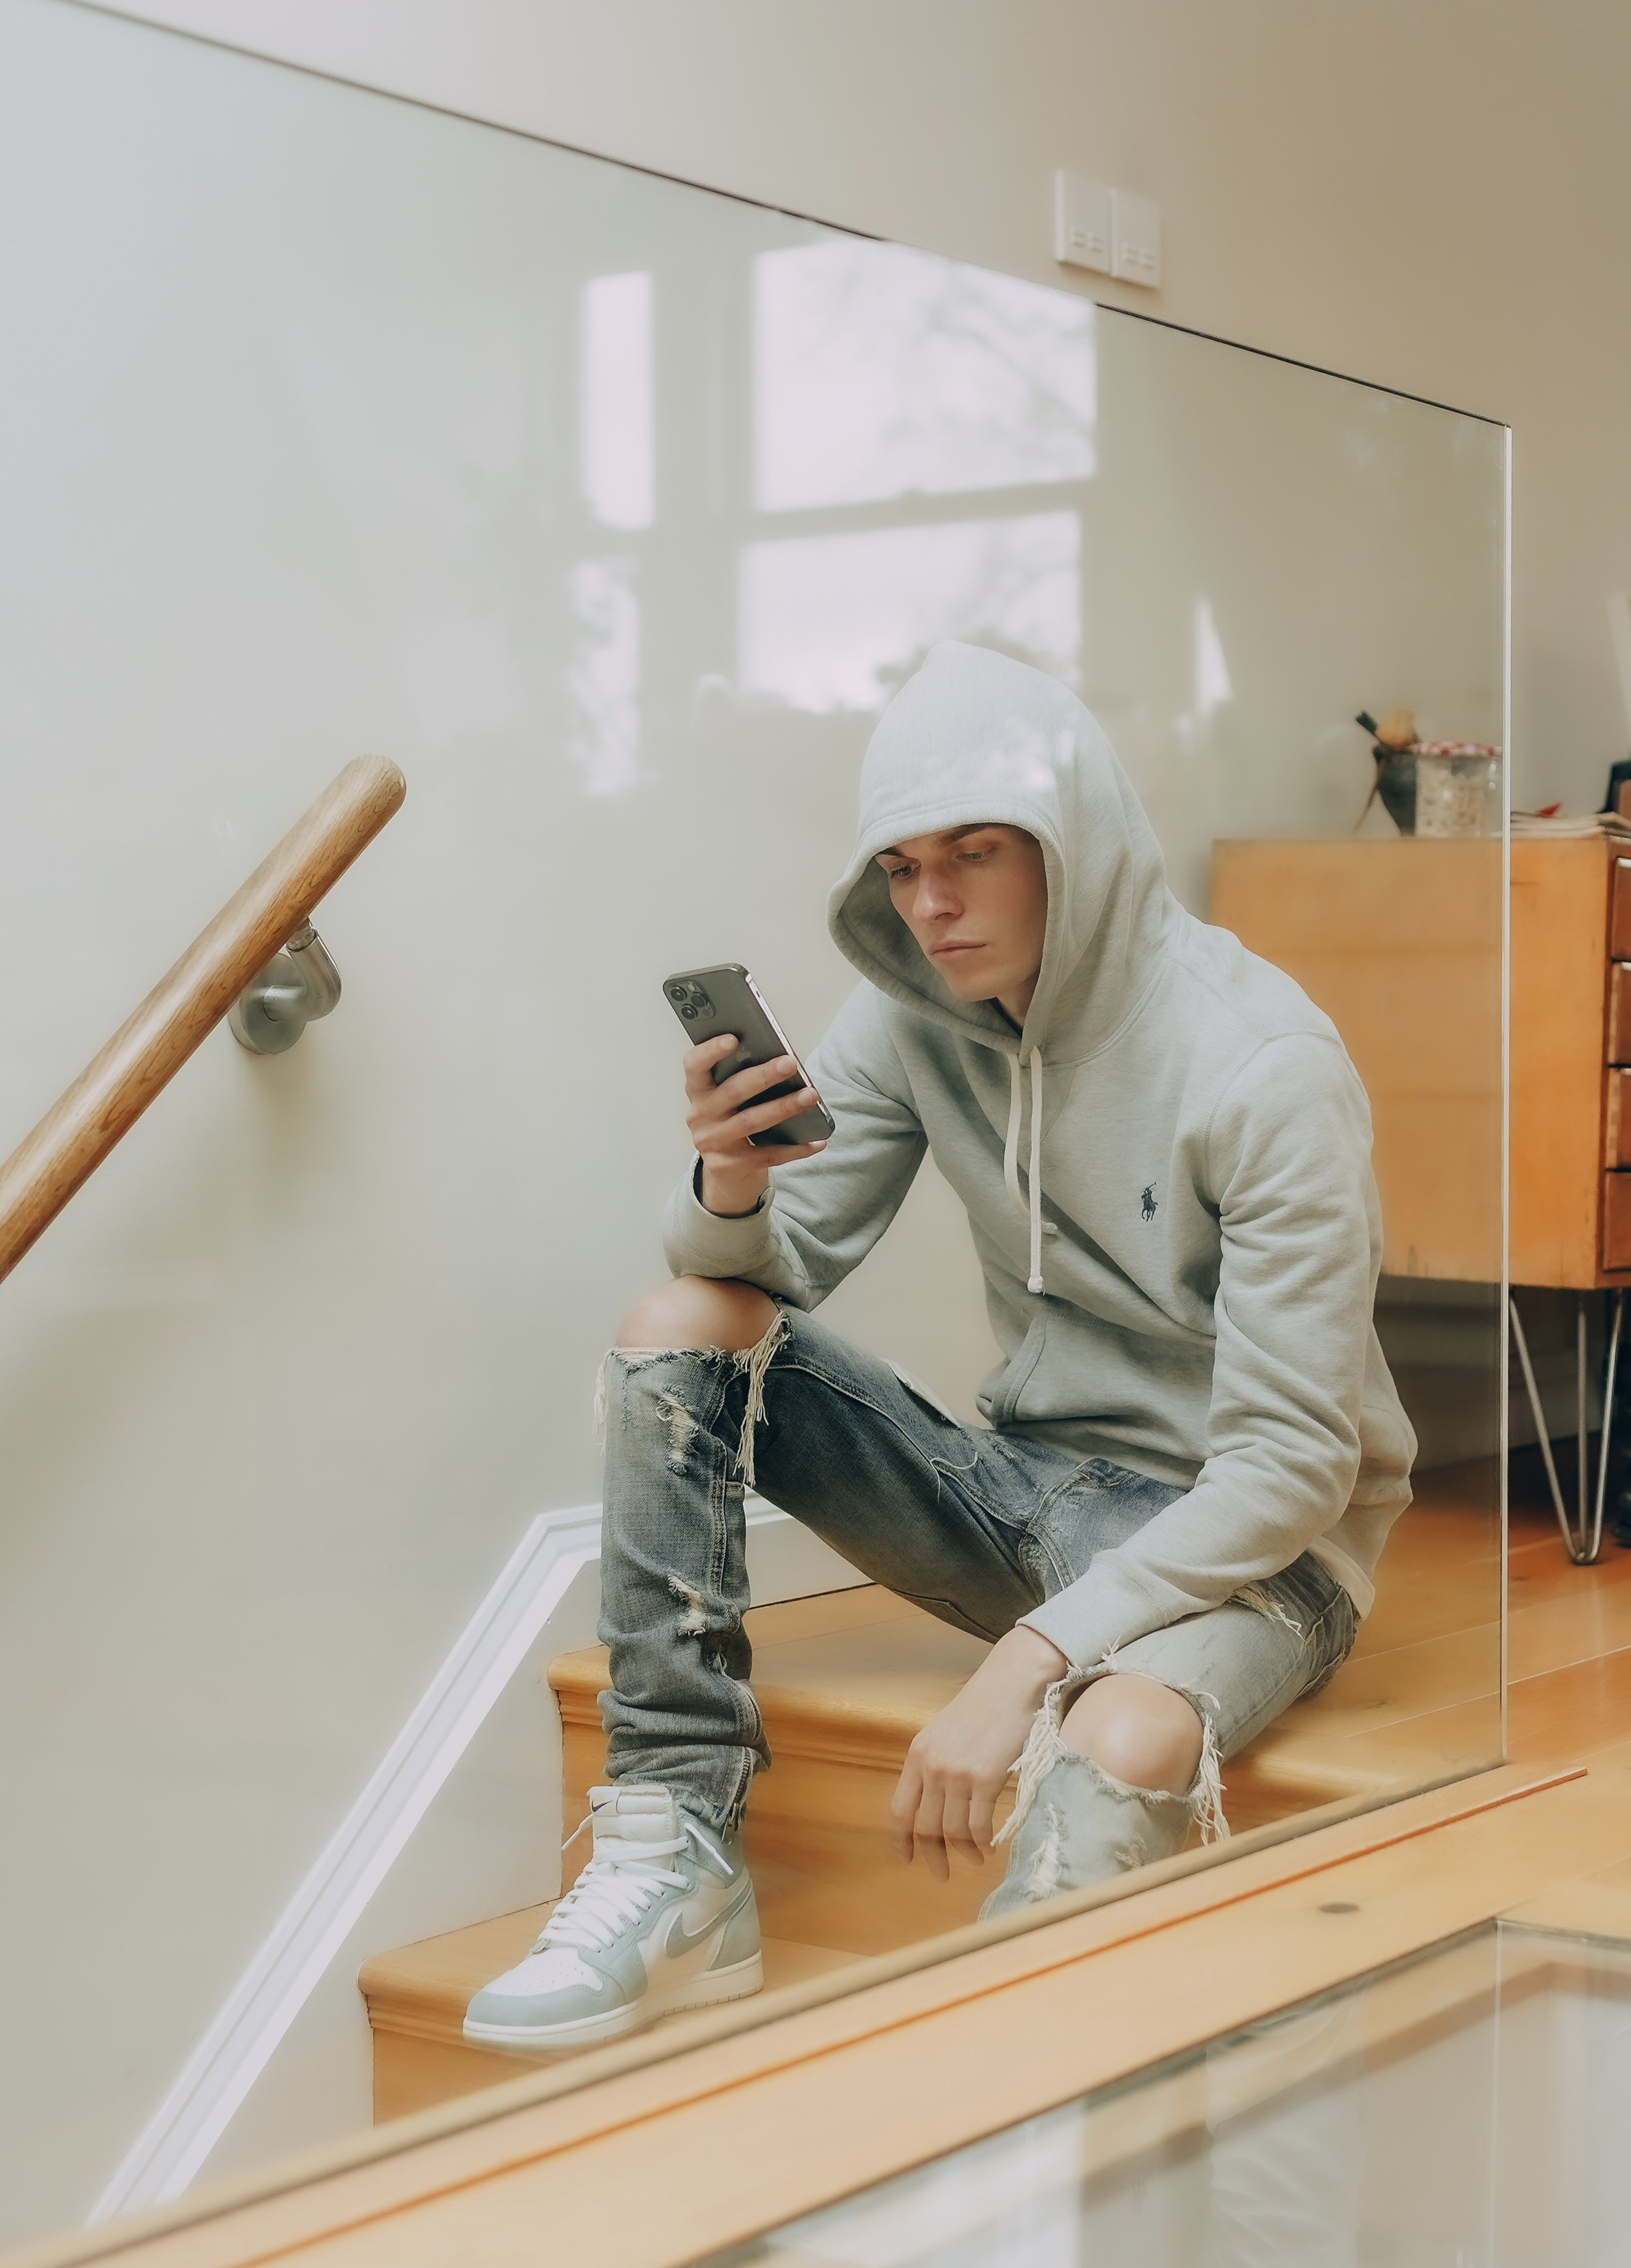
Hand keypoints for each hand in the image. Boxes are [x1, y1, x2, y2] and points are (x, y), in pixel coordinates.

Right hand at [684, 1033, 827, 1217]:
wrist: (725, 1170)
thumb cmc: (734, 1119)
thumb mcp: (728, 1098)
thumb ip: (742, 1077)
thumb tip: (781, 1060)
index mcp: (698, 1090)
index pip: (695, 1065)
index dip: (711, 1051)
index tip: (734, 1038)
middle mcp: (699, 1116)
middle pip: (732, 1092)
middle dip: (763, 1076)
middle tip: (790, 1063)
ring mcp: (711, 1143)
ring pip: (751, 1122)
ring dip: (784, 1107)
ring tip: (811, 1096)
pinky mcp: (727, 1166)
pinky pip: (766, 1155)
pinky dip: (794, 1148)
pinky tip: (817, 1141)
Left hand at [890, 1624, 1067, 1878]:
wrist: (1011, 1683)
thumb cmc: (984, 1706)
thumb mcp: (944, 1732)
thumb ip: (935, 1763)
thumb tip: (935, 1802)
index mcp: (917, 1755)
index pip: (899, 1810)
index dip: (901, 1840)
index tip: (906, 1859)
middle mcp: (932, 1766)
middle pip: (925, 1827)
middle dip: (932, 1856)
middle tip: (941, 1874)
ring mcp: (957, 1773)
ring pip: (952, 1831)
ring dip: (964, 1852)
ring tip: (974, 1858)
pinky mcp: (985, 1777)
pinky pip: (978, 1825)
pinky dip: (983, 1842)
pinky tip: (989, 1846)